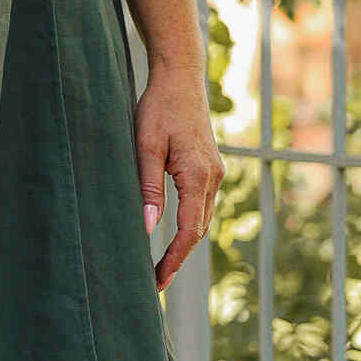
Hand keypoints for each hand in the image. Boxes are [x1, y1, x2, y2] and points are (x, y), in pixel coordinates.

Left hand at [136, 59, 223, 294]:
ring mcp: (215, 173)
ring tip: (160, 266)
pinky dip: (189, 225)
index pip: (189, 231)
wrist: (180, 78)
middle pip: (199, 230)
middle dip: (178, 259)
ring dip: (184, 244)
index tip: (156, 281)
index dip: (173, 260)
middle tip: (154, 283)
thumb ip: (148, 188)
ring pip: (202, 219)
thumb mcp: (145, 146)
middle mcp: (213, 177)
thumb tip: (148, 229)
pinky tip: (173, 236)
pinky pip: (201, 205)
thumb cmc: (158, 107)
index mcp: (198, 175)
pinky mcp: (210, 167)